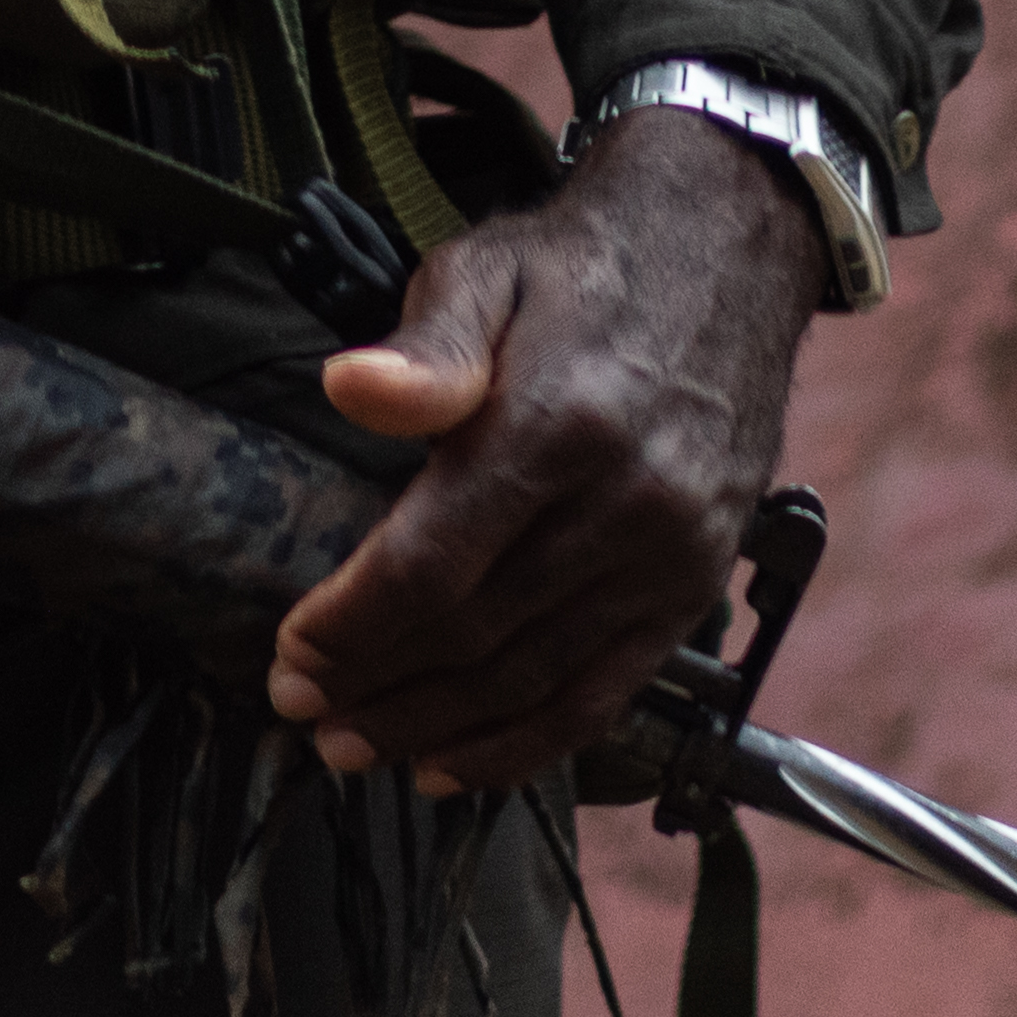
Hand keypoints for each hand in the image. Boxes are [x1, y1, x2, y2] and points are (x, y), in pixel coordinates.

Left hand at [261, 107, 824, 796]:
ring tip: (355, 748)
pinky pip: (605, 695)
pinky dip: (526, 746)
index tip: (289, 649)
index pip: (433, 565)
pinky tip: (454, 765)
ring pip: (534, 682)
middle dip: (374, 685)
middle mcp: (625, 503)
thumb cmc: (581, 268)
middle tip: (300, 710)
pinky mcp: (693, 586)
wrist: (726, 252)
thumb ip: (423, 347)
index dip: (352, 623)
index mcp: (559, 424)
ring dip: (434, 729)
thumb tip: (347, 388)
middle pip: (476, 636)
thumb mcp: (486, 269)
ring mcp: (669, 555)